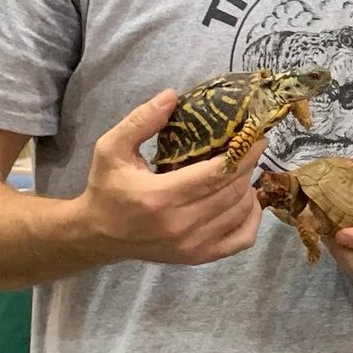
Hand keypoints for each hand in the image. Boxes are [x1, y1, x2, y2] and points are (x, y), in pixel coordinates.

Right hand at [79, 90, 264, 265]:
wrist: (96, 234)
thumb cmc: (107, 188)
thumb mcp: (111, 149)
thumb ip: (140, 121)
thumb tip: (172, 95)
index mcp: (160, 197)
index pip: (218, 173)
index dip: (244, 154)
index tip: (256, 136)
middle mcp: (180, 225)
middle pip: (234, 191)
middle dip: (248, 166)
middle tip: (249, 149)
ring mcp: (192, 246)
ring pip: (241, 211)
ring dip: (249, 187)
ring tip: (241, 170)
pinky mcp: (199, 257)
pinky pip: (243, 239)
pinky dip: (252, 218)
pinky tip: (246, 201)